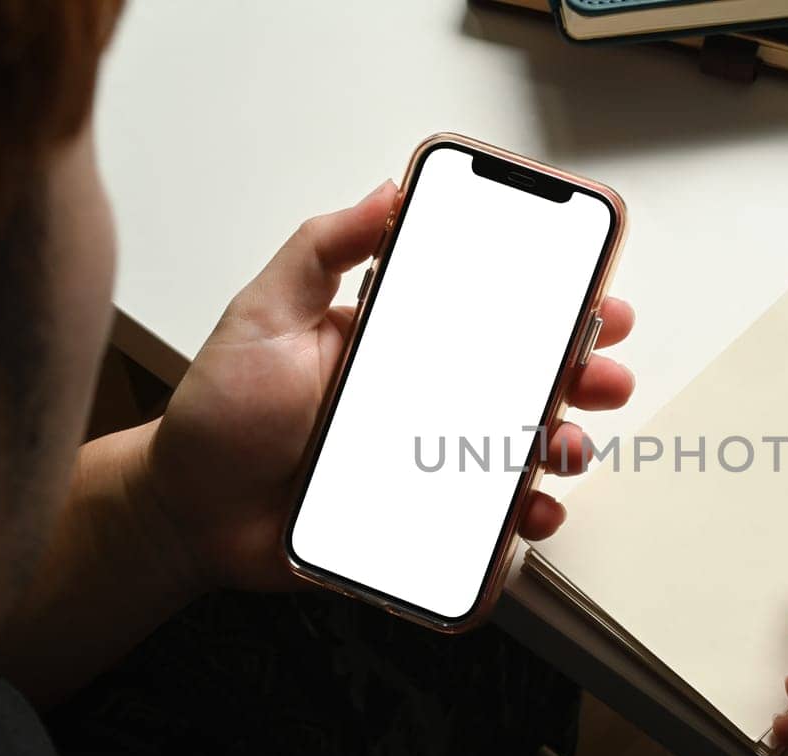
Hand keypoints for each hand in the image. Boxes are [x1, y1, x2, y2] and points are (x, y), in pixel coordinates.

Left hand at [140, 182, 635, 590]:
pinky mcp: (419, 526)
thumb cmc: (219, 415)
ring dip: (561, 450)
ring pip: (519, 456)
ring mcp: (427, 467)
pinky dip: (520, 528)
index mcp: (400, 346)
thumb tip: (386, 192)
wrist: (184, 513)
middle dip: (581, 378)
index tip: (596, 300)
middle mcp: (424, 404)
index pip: (492, 318)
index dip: (552, 308)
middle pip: (525, 386)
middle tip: (603, 377)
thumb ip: (321, 249)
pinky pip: (486, 531)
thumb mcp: (263, 313)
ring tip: (561, 450)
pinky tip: (528, 516)